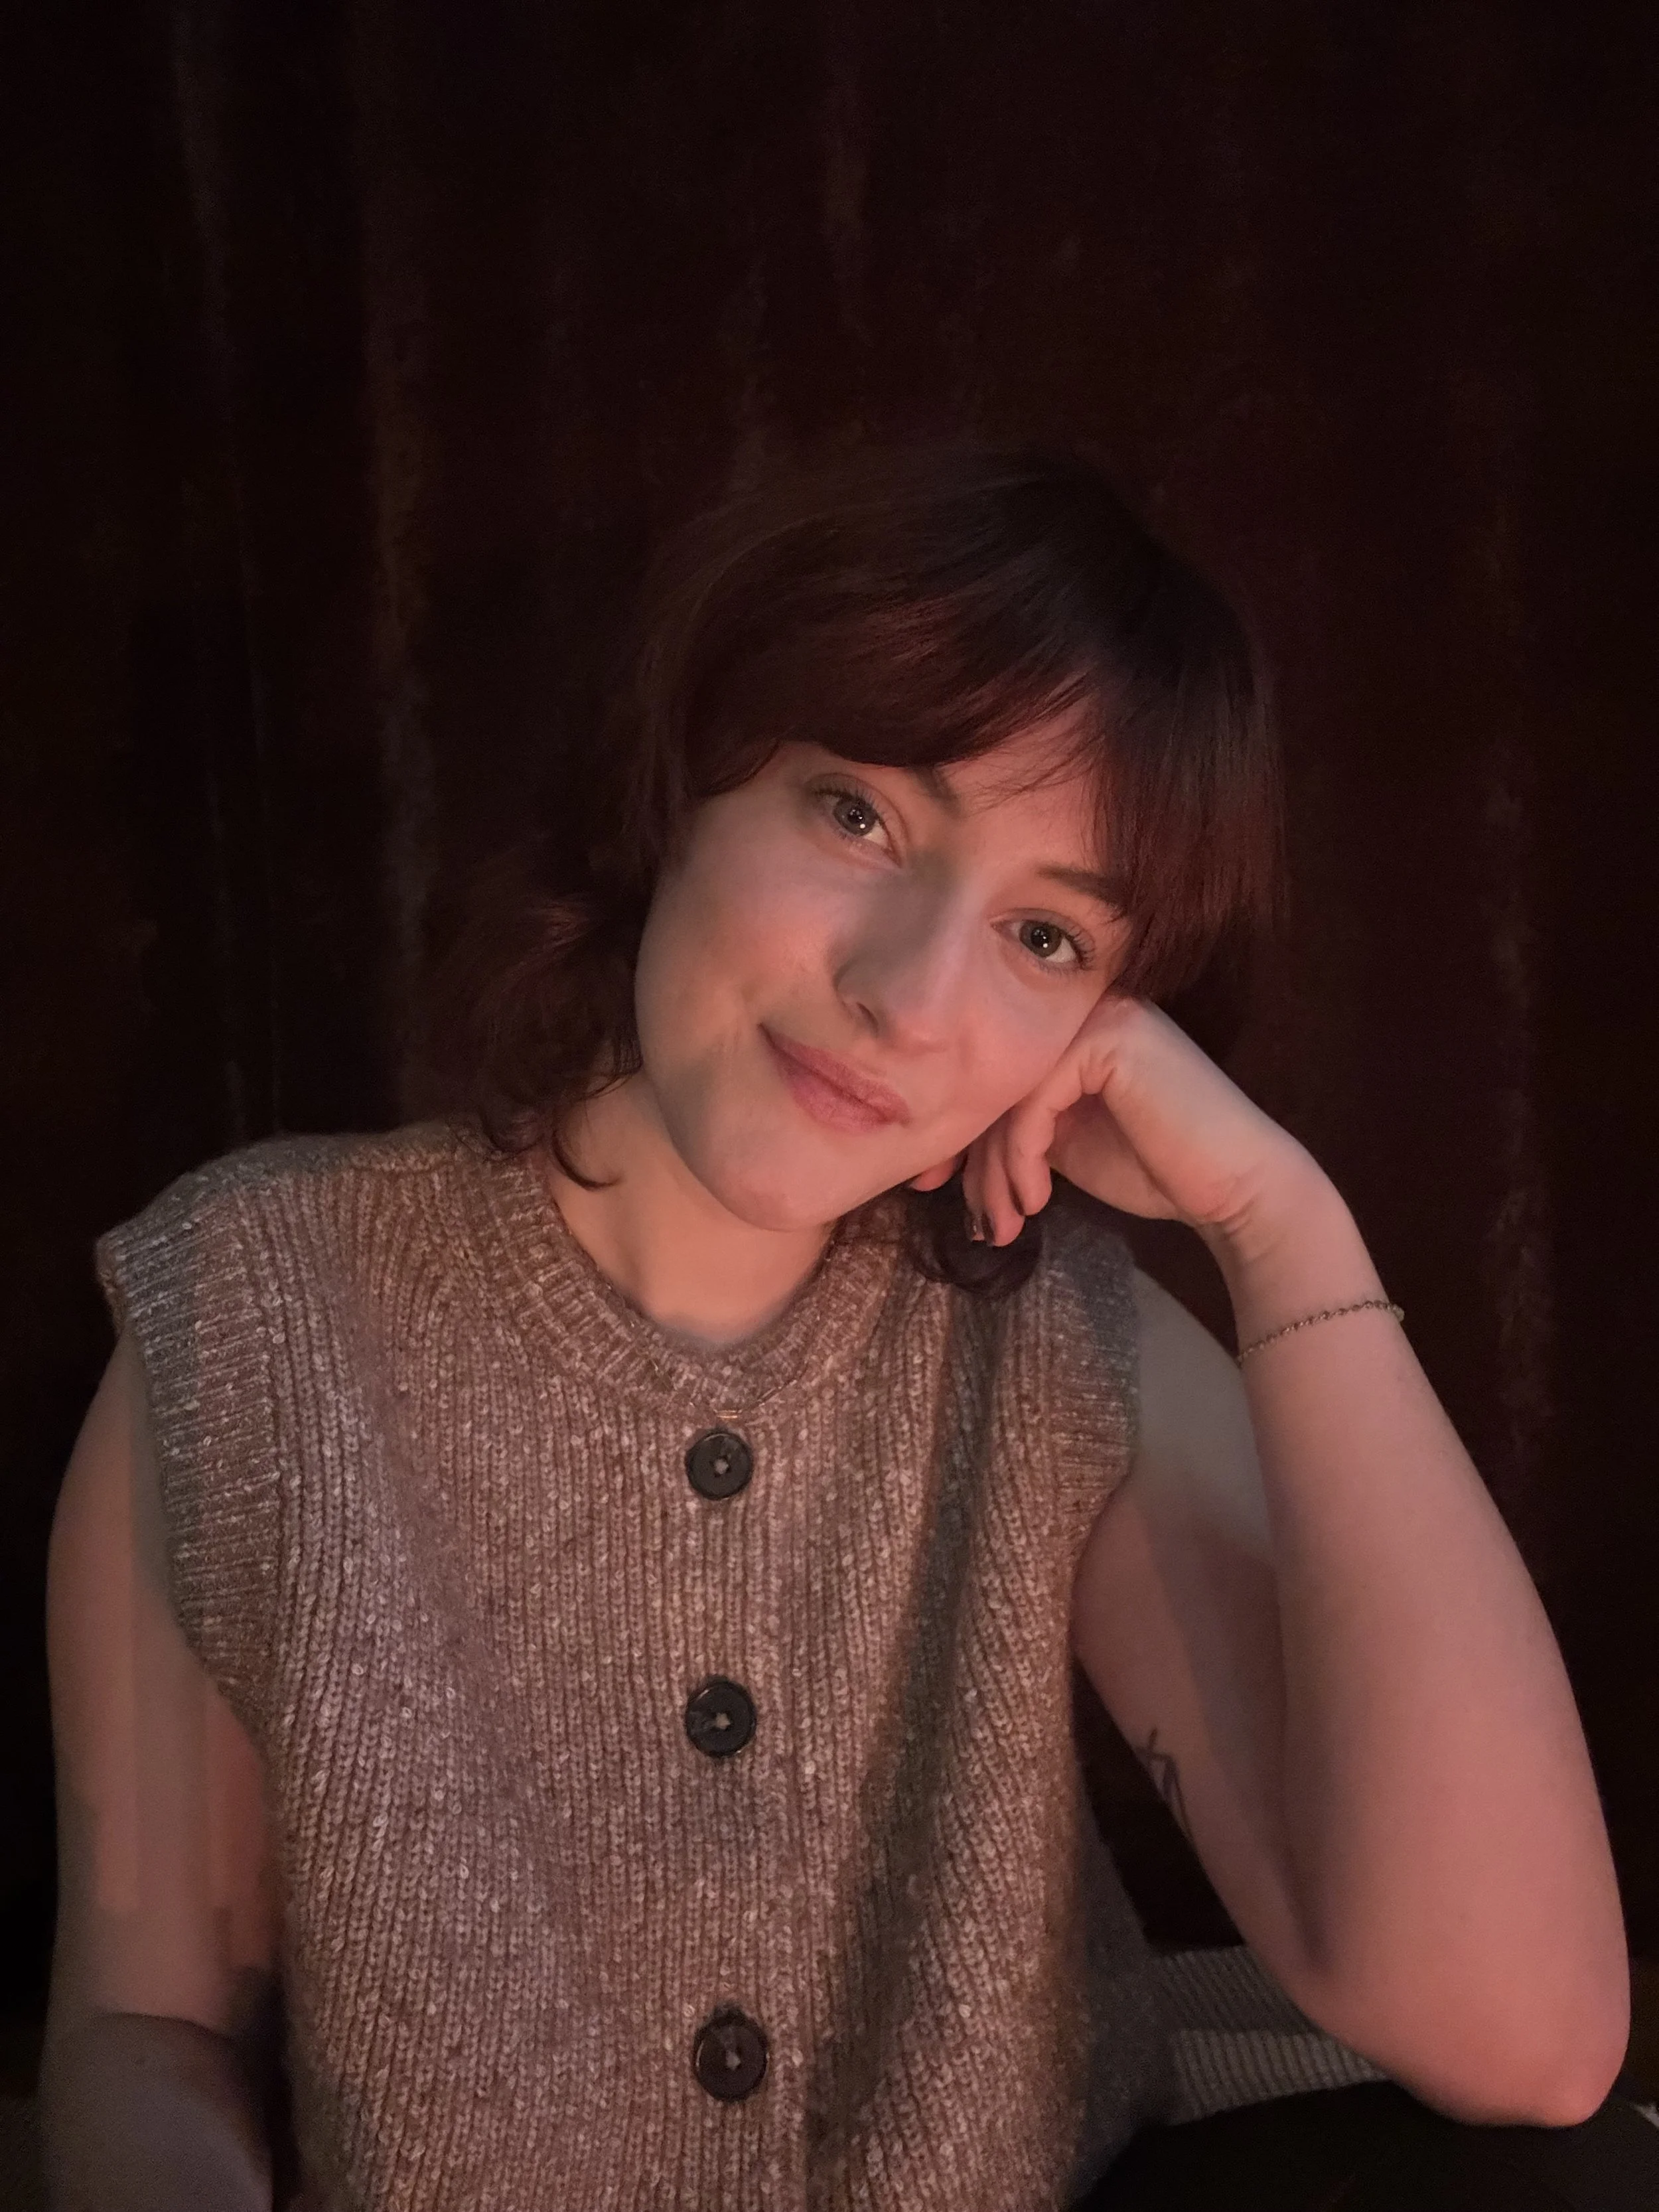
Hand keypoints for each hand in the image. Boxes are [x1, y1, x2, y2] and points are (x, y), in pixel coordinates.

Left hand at [910, 993, 1319, 1249]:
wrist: (1236, 1189)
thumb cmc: (1159, 1170)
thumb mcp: (1066, 1144)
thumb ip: (1018, 1126)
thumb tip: (945, 1141)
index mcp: (1071, 1031)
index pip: (992, 1074)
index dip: (959, 1131)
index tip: (931, 1183)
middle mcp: (1083, 1011)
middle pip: (993, 1081)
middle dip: (973, 1160)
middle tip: (974, 1219)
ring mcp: (1099, 1018)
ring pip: (1007, 1094)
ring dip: (996, 1172)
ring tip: (1005, 1224)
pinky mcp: (1108, 1041)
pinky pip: (1032, 1102)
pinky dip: (1022, 1158)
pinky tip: (1038, 1199)